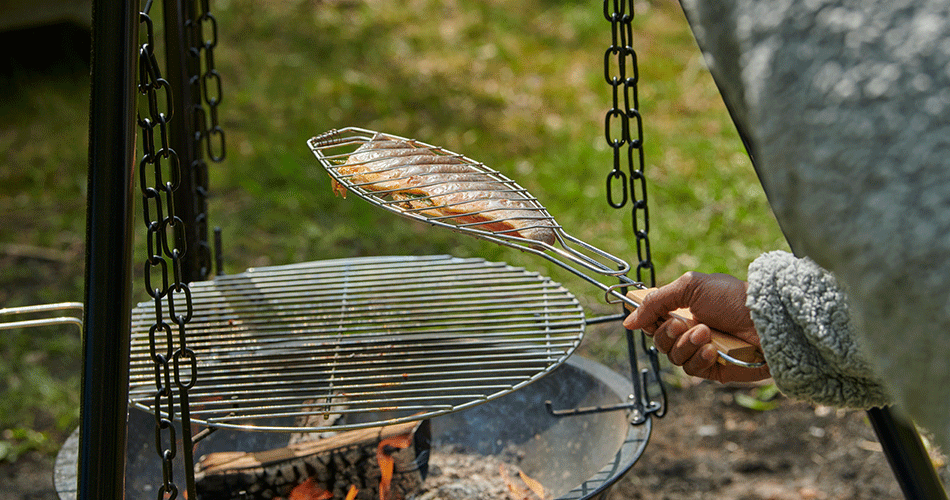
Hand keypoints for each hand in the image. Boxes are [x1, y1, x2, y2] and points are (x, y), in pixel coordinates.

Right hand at [623, 271, 770, 382]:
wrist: (766, 319)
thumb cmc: (732, 297)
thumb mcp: (689, 287)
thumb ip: (655, 301)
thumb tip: (628, 321)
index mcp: (683, 309)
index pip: (652, 320)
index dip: (647, 321)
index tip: (649, 318)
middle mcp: (689, 330)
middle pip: (658, 341)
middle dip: (668, 333)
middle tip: (683, 324)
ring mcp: (701, 350)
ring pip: (673, 357)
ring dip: (686, 345)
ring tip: (706, 334)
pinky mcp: (714, 370)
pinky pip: (691, 370)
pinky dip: (699, 359)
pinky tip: (713, 350)